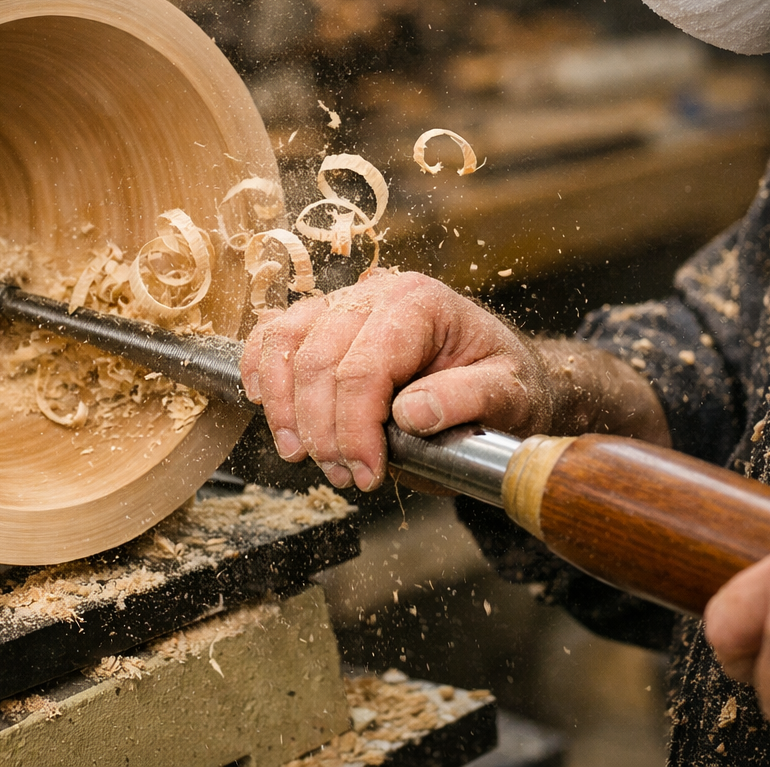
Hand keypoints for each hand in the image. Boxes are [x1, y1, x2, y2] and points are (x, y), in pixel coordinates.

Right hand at [239, 269, 556, 490]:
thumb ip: (468, 399)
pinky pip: (274, 334)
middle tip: (343, 476)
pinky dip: (260, 368)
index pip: (366, 366)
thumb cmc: (504, 383)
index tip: (366, 475)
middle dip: (322, 429)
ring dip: (284, 408)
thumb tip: (413, 413)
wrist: (498, 373)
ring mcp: (344, 302)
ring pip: (286, 344)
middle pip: (318, 360)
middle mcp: (377, 293)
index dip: (355, 428)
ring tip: (302, 454)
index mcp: (421, 303)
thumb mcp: (509, 395)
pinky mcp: (322, 320)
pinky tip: (262, 403)